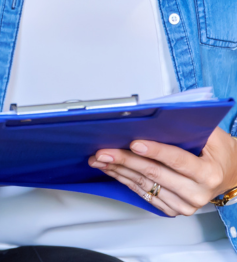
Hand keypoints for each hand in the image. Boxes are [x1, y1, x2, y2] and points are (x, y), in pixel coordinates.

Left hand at [89, 127, 236, 215]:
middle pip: (155, 174)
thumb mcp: (210, 134)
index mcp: (208, 173)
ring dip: (119, 171)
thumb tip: (157, 115)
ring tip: (100, 159)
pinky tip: (112, 171)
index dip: (154, 151)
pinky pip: (145, 195)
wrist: (227, 174)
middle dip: (126, 160)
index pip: (177, 160)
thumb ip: (186, 126)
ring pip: (145, 185)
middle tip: (104, 151)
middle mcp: (197, 193)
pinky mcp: (173, 209)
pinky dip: (126, 181)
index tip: (133, 143)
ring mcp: (184, 205)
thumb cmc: (217, 151)